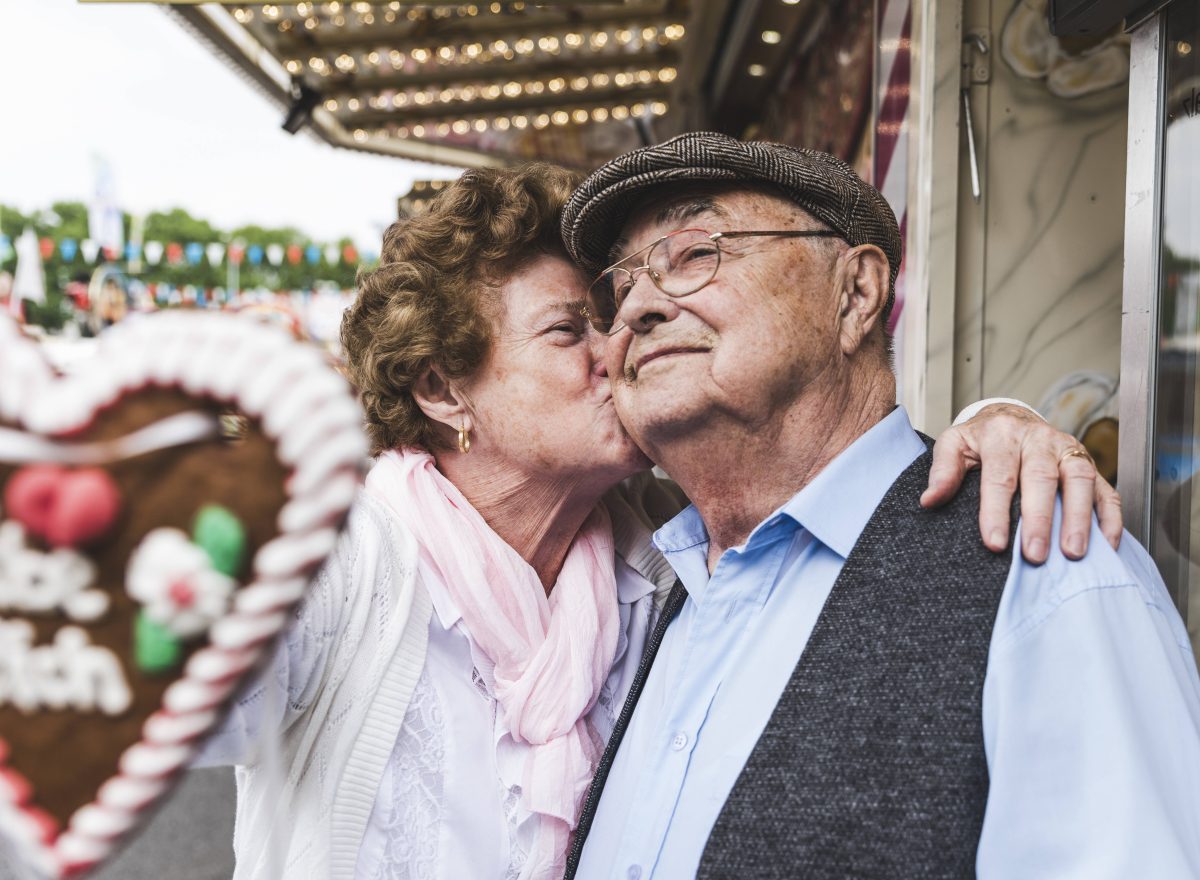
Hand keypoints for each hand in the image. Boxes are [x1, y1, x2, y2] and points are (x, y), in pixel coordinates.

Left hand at [920, 403, 1122, 562]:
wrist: (1011, 418)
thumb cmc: (981, 439)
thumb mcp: (954, 444)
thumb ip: (943, 471)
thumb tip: (930, 500)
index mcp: (1002, 435)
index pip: (1000, 475)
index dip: (996, 511)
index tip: (993, 543)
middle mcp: (1040, 440)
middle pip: (1042, 479)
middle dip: (1039, 519)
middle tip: (1034, 555)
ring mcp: (1068, 451)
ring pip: (1080, 481)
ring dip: (1078, 519)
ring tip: (1073, 554)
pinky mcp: (1089, 464)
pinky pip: (1105, 490)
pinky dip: (1109, 518)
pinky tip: (1104, 545)